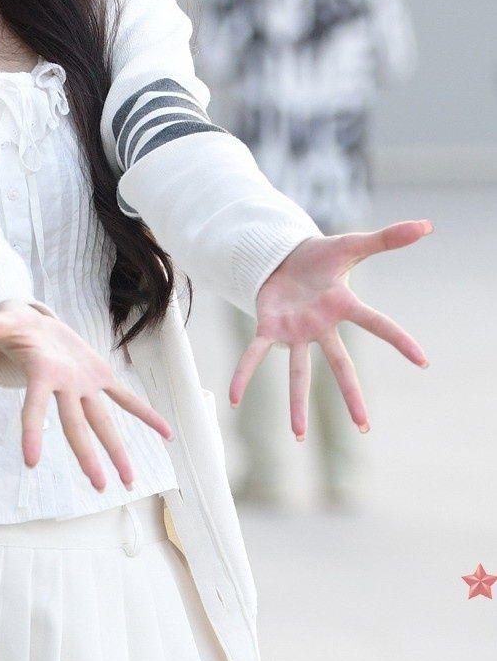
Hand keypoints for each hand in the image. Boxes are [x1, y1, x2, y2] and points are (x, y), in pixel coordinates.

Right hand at [0, 298, 173, 493]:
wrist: (32, 326)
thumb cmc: (13, 326)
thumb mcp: (3, 322)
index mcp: (40, 375)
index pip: (32, 408)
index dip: (31, 432)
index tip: (30, 462)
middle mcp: (64, 388)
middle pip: (76, 427)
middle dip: (87, 455)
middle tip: (99, 486)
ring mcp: (83, 386)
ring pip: (103, 422)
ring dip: (116, 450)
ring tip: (129, 480)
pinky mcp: (99, 376)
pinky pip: (126, 398)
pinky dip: (146, 413)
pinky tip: (167, 433)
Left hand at [230, 220, 432, 436]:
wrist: (285, 257)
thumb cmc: (321, 257)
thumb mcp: (353, 244)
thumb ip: (387, 238)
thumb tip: (426, 224)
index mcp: (344, 307)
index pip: (378, 324)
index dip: (399, 340)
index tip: (422, 361)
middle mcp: (322, 327)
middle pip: (340, 365)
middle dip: (351, 395)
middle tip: (364, 427)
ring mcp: (296, 333)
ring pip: (300, 372)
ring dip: (297, 404)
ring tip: (298, 436)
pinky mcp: (270, 328)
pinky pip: (255, 354)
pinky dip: (243, 374)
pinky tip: (232, 398)